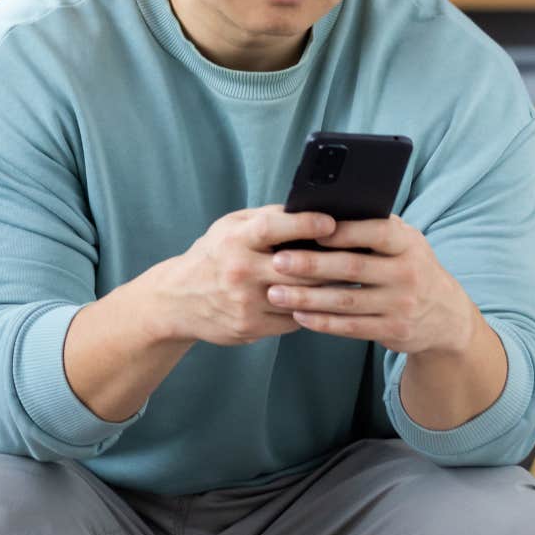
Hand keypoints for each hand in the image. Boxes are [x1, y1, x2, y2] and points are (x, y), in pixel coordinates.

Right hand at [148, 205, 336, 345]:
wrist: (177, 300)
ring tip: (349, 281)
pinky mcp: (249, 326)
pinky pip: (292, 319)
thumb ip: (265, 218)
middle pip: (298, 267)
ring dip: (327, 290)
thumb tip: (308, 209)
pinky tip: (319, 303)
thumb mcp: (229, 227)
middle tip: (357, 257)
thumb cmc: (213, 256)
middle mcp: (239, 271)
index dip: (304, 224)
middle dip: (330, 262)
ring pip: (301, 297)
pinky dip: (308, 310)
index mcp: (235, 240)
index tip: (330, 223)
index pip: (272, 228)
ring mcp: (244, 302)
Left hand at [264, 216, 477, 355]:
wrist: (445, 315)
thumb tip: (321, 211)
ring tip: (275, 293)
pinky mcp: (394, 330)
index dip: (342, 232)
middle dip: (311, 264)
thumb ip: (371, 227)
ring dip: (307, 298)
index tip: (308, 231)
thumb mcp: (403, 243)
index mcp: (408, 243)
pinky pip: (351, 327)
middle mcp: (407, 273)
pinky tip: (298, 316)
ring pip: (346, 301)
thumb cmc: (407, 266)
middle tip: (277, 261)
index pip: (375, 232)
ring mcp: (401, 305)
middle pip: (352, 268)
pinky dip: (322, 322)